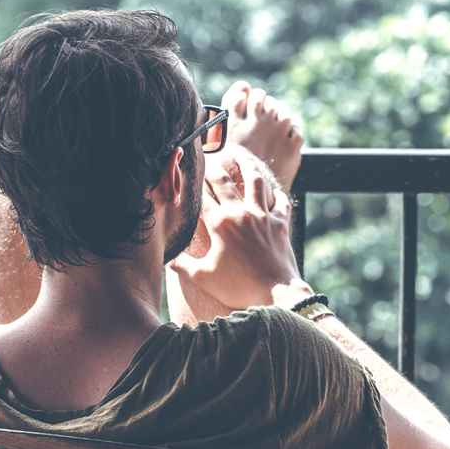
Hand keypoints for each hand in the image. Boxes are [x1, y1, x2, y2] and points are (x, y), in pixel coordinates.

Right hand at [170, 155, 304, 309]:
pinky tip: (272, 191)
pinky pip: (280, 201)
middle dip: (212, 169)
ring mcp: (263, 216)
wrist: (276, 293)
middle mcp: (241, 213)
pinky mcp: (281, 223)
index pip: (201, 197)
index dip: (191, 185)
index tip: (185, 177)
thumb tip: (168, 257)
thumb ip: (182, 264)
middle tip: (206, 161)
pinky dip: (276, 194)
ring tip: (240, 156)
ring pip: (255, 180)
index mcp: (219, 224)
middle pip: (223, 182)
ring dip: (246, 165)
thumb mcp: (202, 277)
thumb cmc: (237, 287)